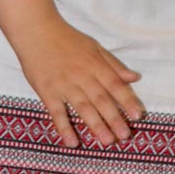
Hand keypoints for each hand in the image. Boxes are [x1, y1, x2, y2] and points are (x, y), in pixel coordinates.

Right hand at [0, 0, 144, 147]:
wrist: (36, 30)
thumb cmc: (67, 39)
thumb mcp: (94, 46)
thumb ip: (113, 64)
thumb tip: (135, 77)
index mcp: (94, 63)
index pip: (114, 84)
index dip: (127, 100)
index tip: (138, 115)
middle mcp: (82, 75)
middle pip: (101, 99)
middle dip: (114, 118)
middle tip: (125, 136)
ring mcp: (64, 84)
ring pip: (82, 107)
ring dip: (95, 125)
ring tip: (107, 141)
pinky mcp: (47, 91)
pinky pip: (57, 112)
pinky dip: (64, 128)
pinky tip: (72, 143)